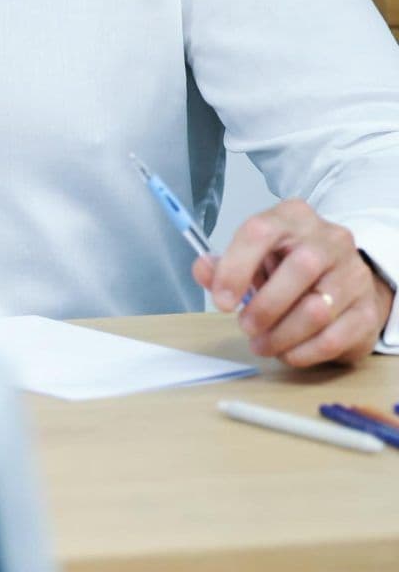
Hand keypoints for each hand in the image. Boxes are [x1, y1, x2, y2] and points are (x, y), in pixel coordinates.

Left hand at [197, 198, 395, 368]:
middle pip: (299, 269)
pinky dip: (303, 352)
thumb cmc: (288, 268)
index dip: (236, 268)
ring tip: (263, 344)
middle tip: (246, 327)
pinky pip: (334, 337)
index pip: (261, 231)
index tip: (222, 301)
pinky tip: (287, 353)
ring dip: (281, 335)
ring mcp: (354, 273)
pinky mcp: (367, 310)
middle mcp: (329, 240)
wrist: (343, 281)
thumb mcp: (254, 259)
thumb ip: (224, 266)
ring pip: (317, 309)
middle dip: (264, 307)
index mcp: (292, 218)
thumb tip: (203, 268)